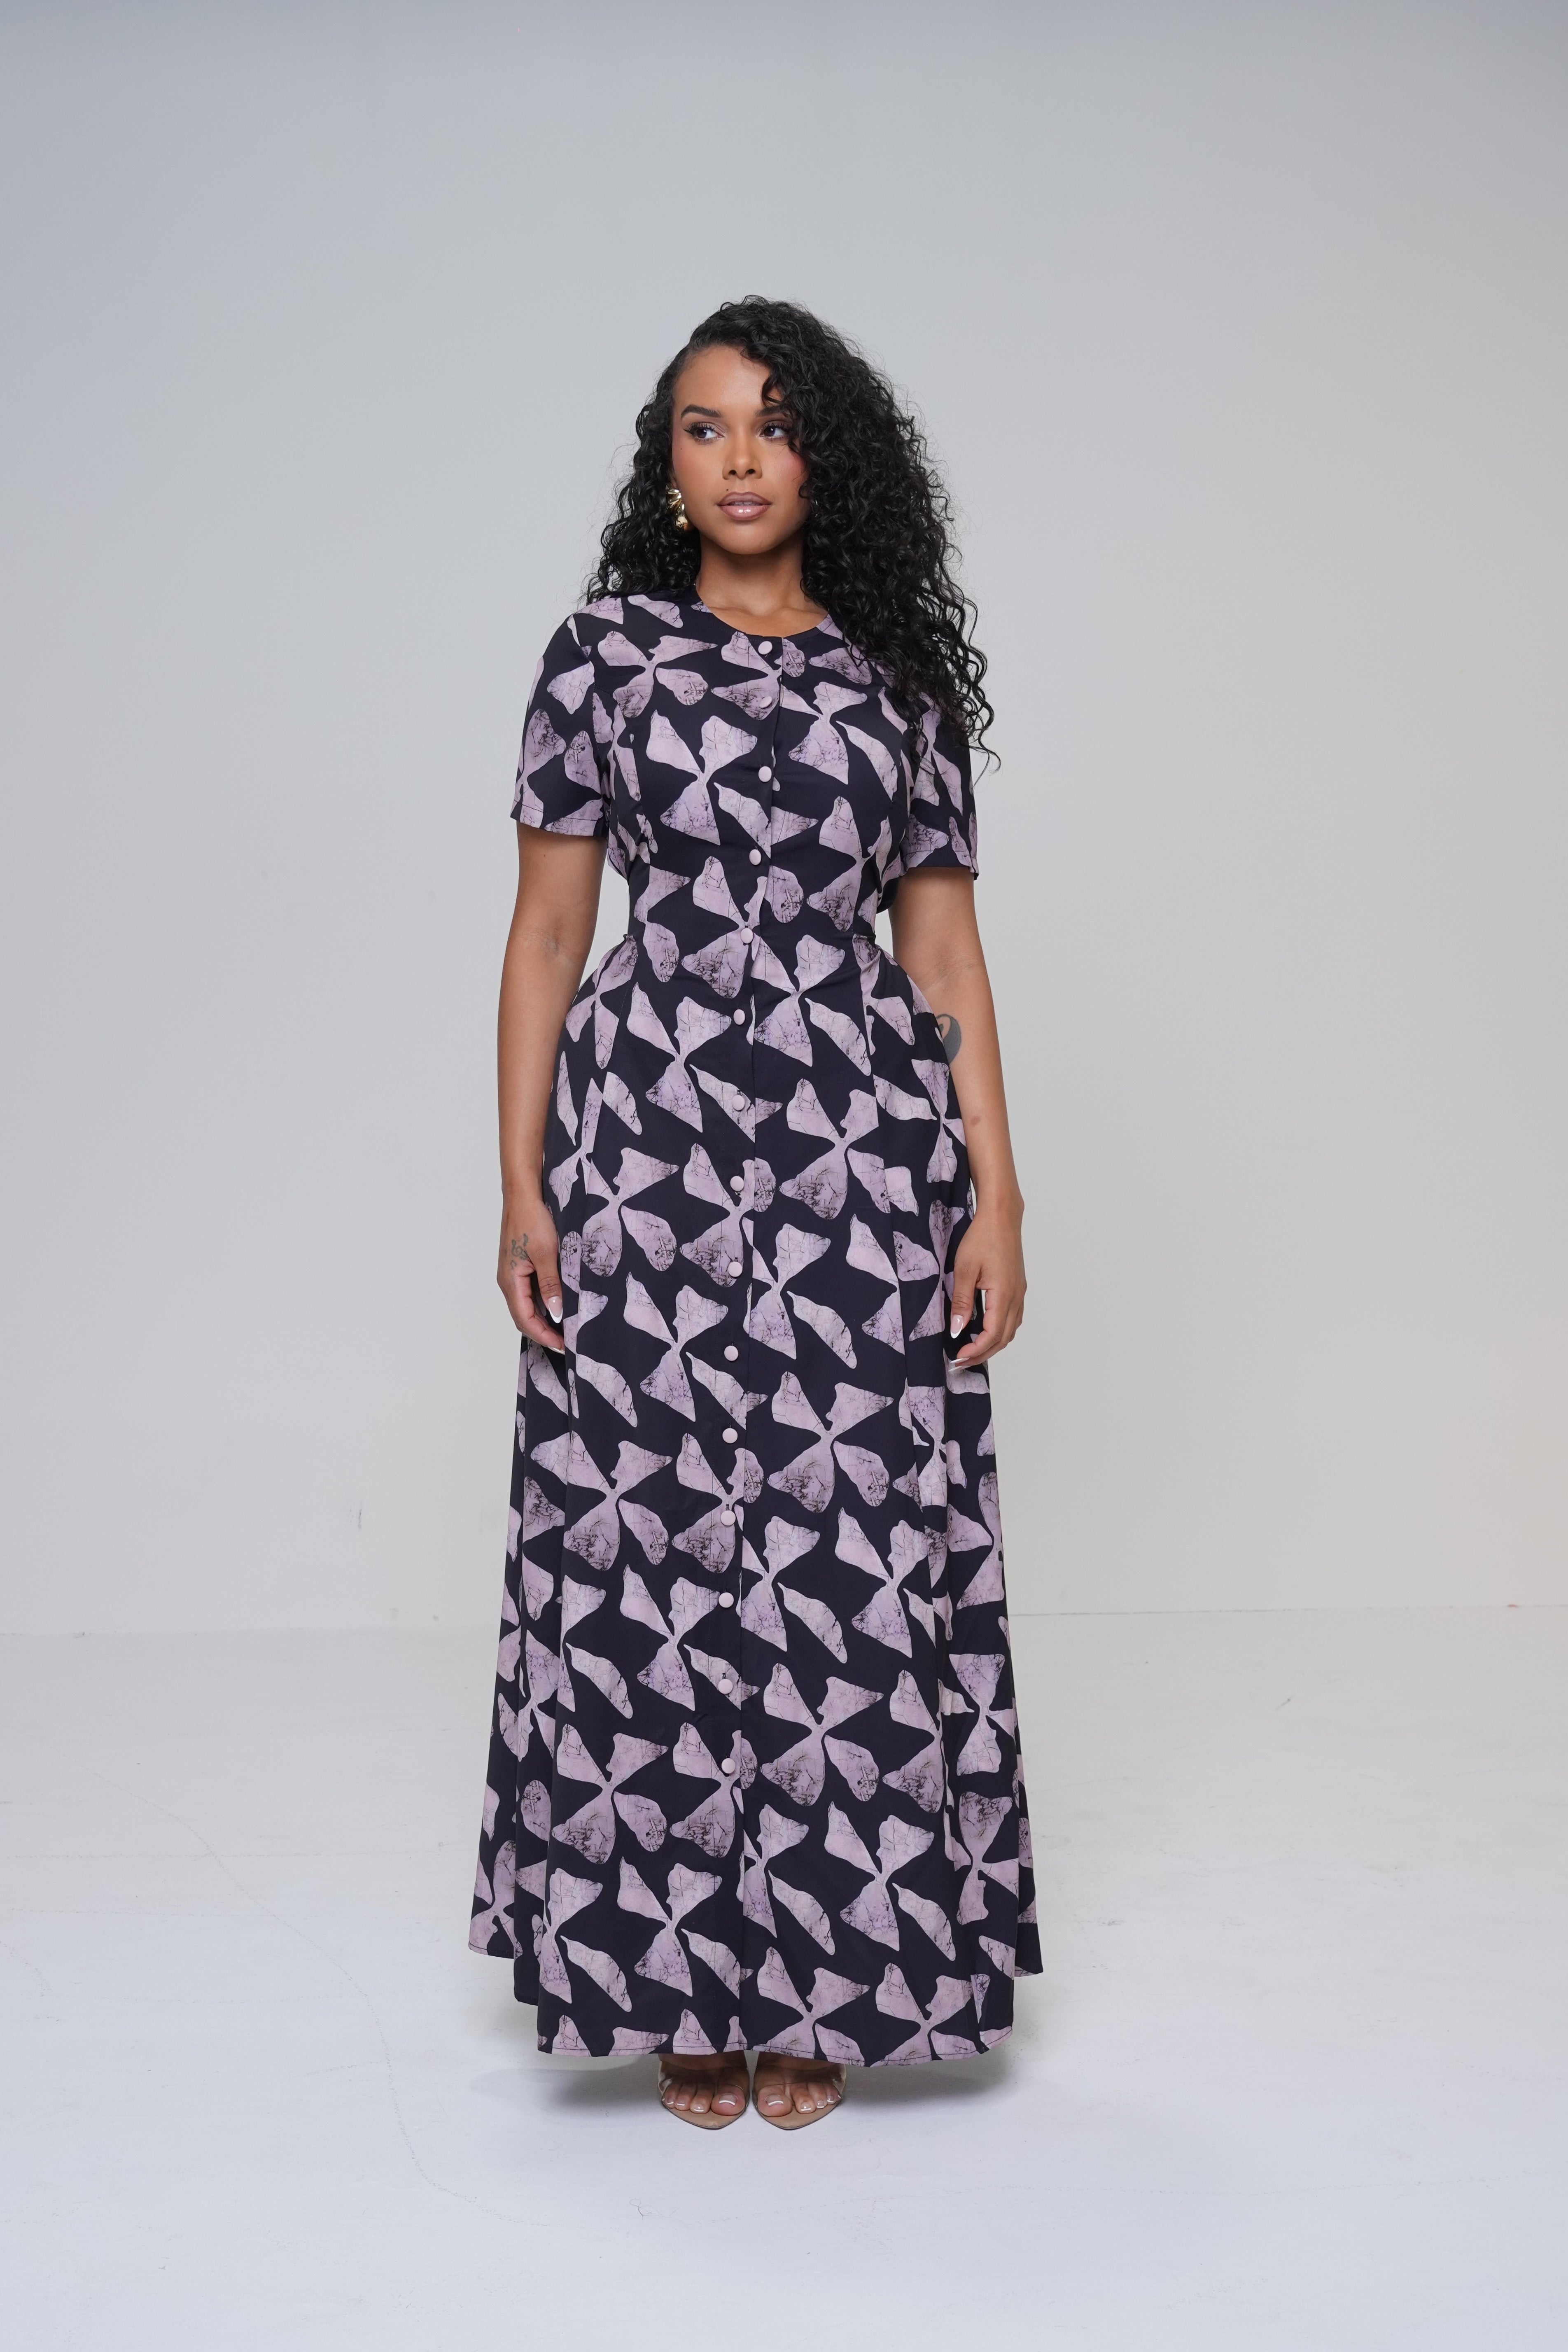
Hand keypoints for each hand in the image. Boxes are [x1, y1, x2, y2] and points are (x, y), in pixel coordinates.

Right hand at [497, 1194, 564, 1351]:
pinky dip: (542, 1305)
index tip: (563, 1345)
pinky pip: (528, 1294)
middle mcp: (507, 1281)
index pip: (524, 1319)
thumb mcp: (547, 1254)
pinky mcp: (518, 1267)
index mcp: (510, 1281)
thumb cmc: (533, 1219)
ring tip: (564, 1329)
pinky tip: (557, 1306)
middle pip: (523, 1317)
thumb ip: (551, 1285)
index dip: (543, 1336)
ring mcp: (512, 1274)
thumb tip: (557, 1314)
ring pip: (525, 1306)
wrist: (523, 1195)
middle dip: (543, 1333)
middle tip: (567, 1342)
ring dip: (543, 1320)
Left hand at [951, 1196, 1025, 1366]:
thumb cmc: (982, 1238)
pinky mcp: (1017, 1287)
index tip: (957, 1358)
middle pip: (1003, 1338)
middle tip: (960, 1361)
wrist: (1001, 1217)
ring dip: (992, 1344)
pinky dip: (999, 1331)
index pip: (992, 1335)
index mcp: (1004, 1295)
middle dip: (983, 1354)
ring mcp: (1019, 1293)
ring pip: (1010, 1330)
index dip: (975, 1351)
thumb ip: (962, 1302)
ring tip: (970, 1350)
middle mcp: (1016, 1297)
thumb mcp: (964, 1269)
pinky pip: (1012, 1318)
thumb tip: (958, 1329)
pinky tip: (983, 1330)